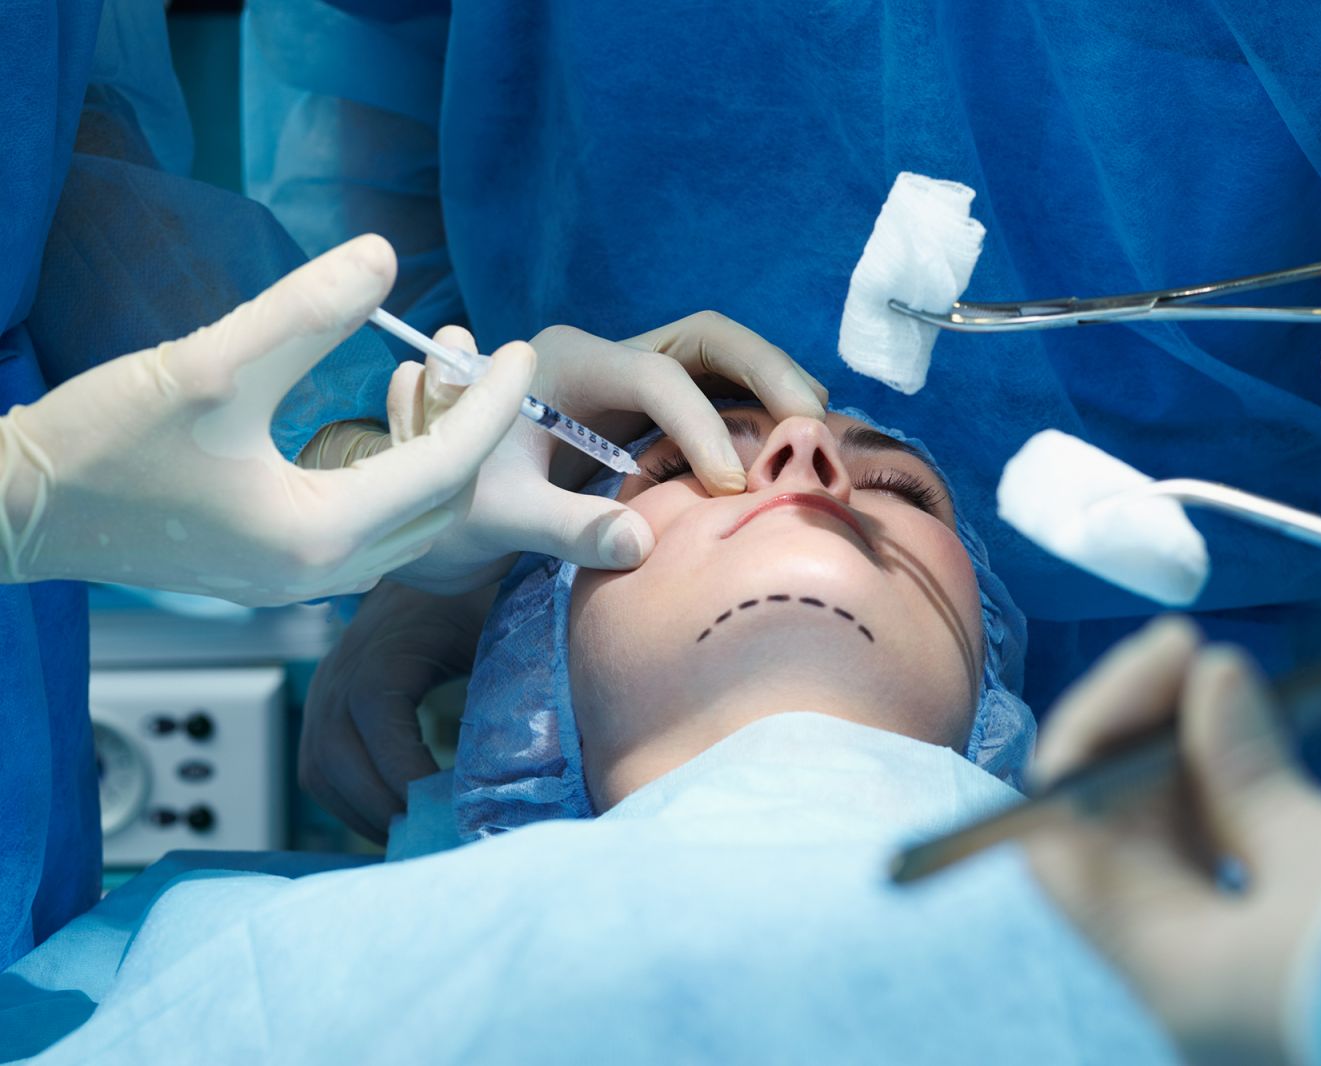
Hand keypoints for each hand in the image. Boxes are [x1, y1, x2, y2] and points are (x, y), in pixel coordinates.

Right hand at [0, 235, 533, 605]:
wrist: (13, 512)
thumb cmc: (100, 444)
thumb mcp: (209, 364)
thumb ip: (303, 313)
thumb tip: (384, 256)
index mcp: (320, 535)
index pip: (446, 464)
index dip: (492, 402)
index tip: (522, 350)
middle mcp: (323, 575)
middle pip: (443, 504)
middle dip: (475, 434)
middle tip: (486, 367)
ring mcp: (300, 581)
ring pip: (411, 521)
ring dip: (439, 458)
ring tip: (443, 388)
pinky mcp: (277, 570)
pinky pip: (373, 528)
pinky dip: (397, 479)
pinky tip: (387, 429)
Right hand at [299, 580, 493, 841]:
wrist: (438, 562)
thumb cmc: (481, 599)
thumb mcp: (502, 626)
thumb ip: (516, 675)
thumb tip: (545, 744)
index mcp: (388, 645)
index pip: (375, 714)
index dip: (402, 768)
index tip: (446, 809)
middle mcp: (342, 668)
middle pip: (335, 755)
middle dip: (382, 806)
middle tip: (433, 838)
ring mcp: (325, 688)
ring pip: (320, 770)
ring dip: (363, 813)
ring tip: (416, 838)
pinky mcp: (323, 707)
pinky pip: (318, 769)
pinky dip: (350, 802)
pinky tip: (397, 820)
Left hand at [306, 311, 828, 593]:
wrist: (429, 501)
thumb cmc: (452, 502)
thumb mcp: (498, 516)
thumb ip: (564, 527)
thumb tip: (641, 543)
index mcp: (565, 361)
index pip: (656, 375)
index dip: (701, 426)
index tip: (730, 485)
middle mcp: (607, 356)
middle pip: (708, 339)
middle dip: (766, 372)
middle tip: (813, 426)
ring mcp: (631, 380)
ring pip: (722, 361)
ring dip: (774, 389)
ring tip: (820, 436)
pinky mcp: (647, 413)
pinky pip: (718, 396)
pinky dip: (759, 416)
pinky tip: (793, 452)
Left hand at [1024, 619, 1320, 1065]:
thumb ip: (1248, 766)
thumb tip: (1209, 680)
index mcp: (1166, 972)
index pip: (1065, 835)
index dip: (1097, 733)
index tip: (1157, 660)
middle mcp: (1181, 982)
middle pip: (1114, 832)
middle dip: (1145, 734)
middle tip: (1192, 656)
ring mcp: (1226, 971)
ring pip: (1167, 842)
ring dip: (1190, 759)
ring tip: (1230, 686)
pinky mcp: (1273, 955)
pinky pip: (1219, 863)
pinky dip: (1231, 799)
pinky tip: (1257, 741)